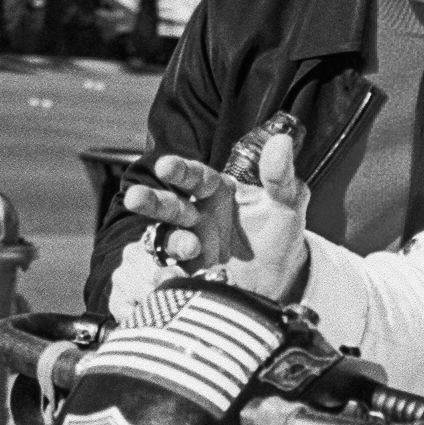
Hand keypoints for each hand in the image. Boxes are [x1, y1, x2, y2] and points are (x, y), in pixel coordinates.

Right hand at [119, 134, 309, 298]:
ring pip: (167, 237)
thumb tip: (281, 141)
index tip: (166, 166)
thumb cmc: (279, 236)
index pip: (195, 176)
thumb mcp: (287, 204)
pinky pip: (170, 273)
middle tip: (135, 198)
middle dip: (152, 201)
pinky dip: (166, 275)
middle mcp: (198, 216)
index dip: (180, 171)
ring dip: (170, 240)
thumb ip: (280, 175)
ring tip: (189, 248)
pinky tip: (170, 277)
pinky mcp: (188, 276)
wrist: (280, 283)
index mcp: (217, 192)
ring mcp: (190, 247)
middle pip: (170, 205)